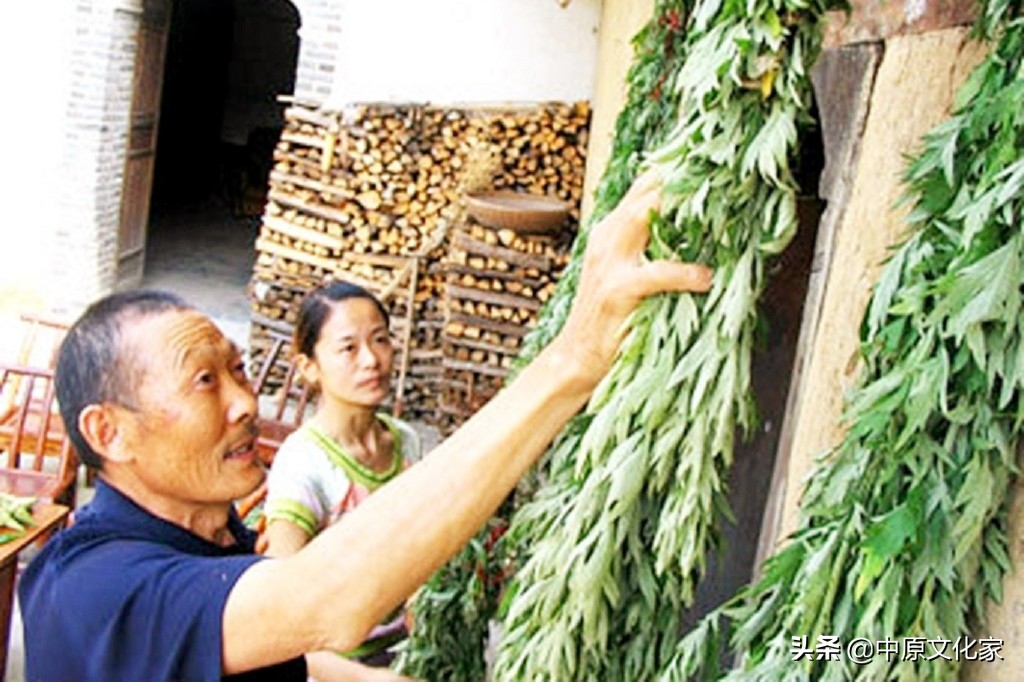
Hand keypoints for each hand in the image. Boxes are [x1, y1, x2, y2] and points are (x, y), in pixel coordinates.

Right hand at [555, 170, 711, 384]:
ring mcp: (609, 261)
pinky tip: (706, 277)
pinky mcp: (618, 289)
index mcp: (611, 229)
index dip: (676, 168)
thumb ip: (650, 248)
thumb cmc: (611, 317)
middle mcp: (607, 236)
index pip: (644, 184)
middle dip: (684, 176)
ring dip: (684, 209)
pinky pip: (657, 273)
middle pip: (646, 188)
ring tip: (722, 209)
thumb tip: (696, 233)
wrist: (577, 356)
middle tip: (724, 171)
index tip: (713, 159)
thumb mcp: (626, 271)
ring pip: (645, 214)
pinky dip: (685, 273)